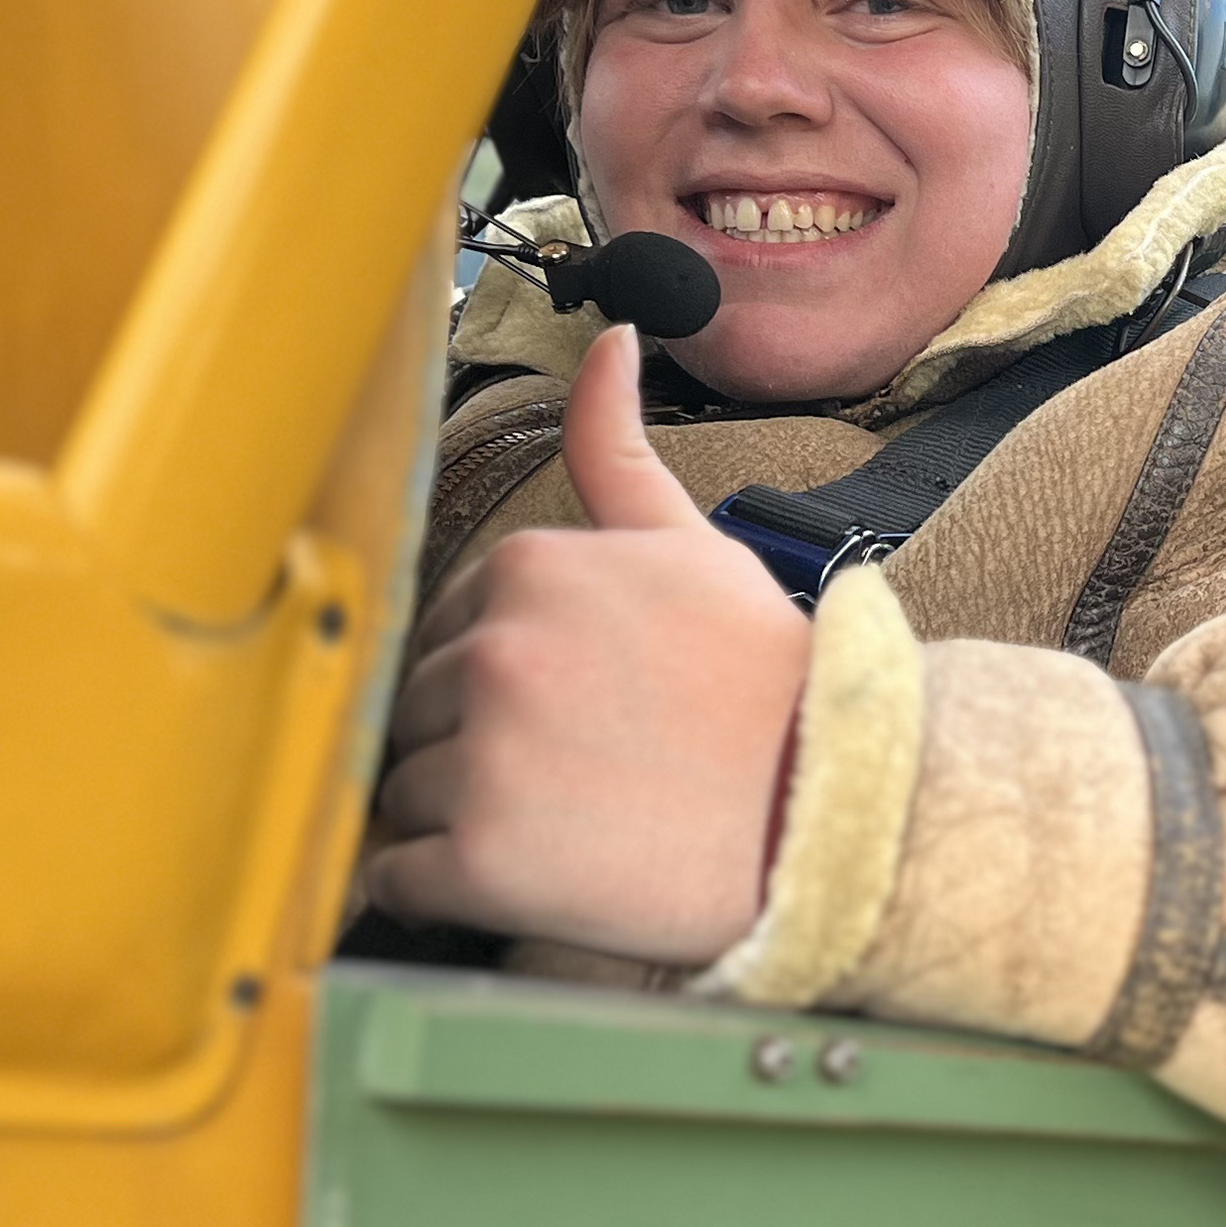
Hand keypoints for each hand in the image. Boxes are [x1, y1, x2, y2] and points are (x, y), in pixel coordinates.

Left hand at [361, 326, 813, 964]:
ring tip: (565, 825)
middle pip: (418, 709)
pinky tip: (521, 874)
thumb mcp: (693, 546)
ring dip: (458, 818)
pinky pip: (397, 878)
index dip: (503, 678)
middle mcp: (493, 652)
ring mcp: (483, 756)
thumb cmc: (763, 686)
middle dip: (476, 745)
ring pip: (402, 791)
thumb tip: (612, 338)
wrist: (828, 812)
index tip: (576, 709)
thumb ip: (621, 448)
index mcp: (527, 567)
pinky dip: (436, 888)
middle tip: (580, 772)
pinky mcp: (482, 860)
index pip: (446, 630)